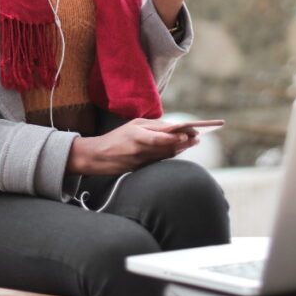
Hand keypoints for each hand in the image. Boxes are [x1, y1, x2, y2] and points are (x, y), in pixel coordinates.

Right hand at [66, 118, 200, 174]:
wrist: (97, 157)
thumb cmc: (117, 137)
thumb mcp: (133, 125)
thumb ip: (153, 126)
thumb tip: (174, 127)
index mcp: (136, 135)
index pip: (160, 137)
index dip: (176, 137)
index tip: (190, 133)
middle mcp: (139, 149)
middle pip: (166, 148)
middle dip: (184, 143)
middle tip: (198, 138)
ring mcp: (140, 162)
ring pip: (165, 156)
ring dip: (181, 149)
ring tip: (193, 142)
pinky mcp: (140, 170)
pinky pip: (159, 162)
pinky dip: (171, 155)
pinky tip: (180, 150)